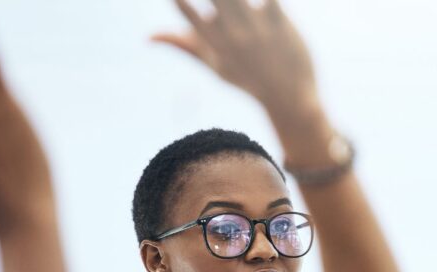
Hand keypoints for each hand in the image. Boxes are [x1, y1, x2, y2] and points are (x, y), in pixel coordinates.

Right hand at [153, 0, 318, 121]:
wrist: (288, 97)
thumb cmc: (247, 78)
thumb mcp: (212, 63)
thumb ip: (183, 43)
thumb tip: (148, 36)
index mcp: (213, 42)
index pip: (189, 14)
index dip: (182, 4)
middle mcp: (231, 34)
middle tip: (218, 0)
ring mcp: (255, 27)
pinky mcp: (278, 20)